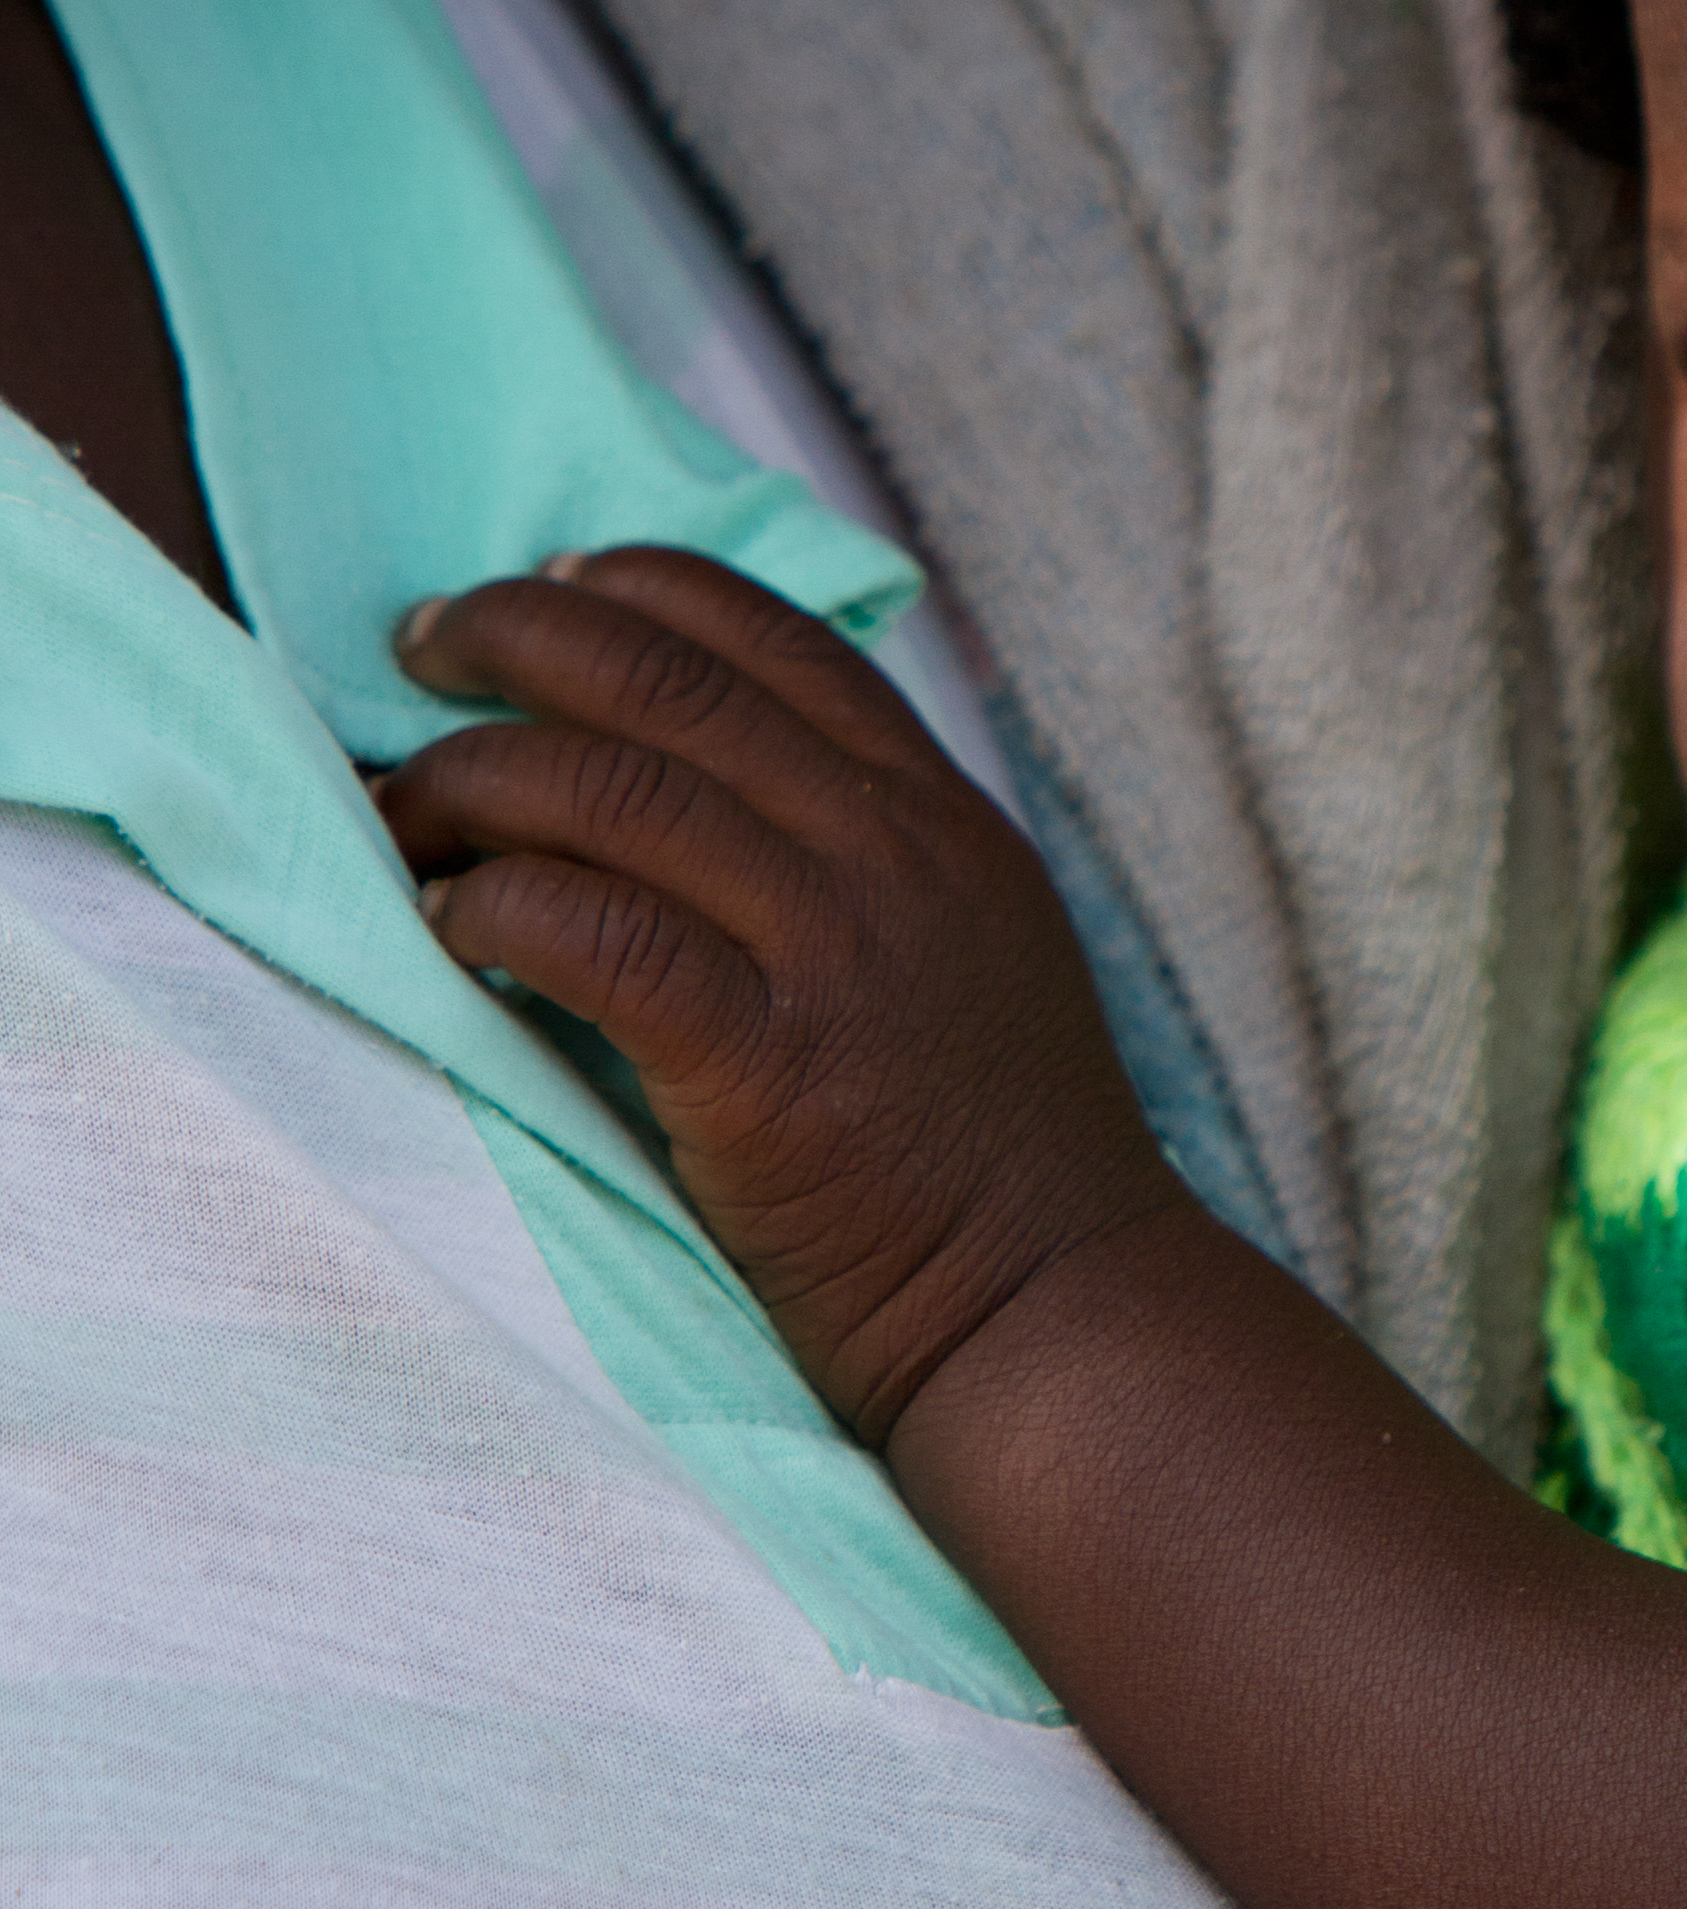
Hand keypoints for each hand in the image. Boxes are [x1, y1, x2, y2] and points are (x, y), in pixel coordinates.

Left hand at [382, 549, 1172, 1441]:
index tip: (542, 589)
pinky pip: (594, 934)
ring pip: (612, 789)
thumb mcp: (974, 955)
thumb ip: (871, 862)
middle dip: (514, 636)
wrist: (1062, 1319)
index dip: (636, 589)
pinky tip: (446, 928)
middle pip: (667, 681)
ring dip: (469, 780)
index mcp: (940, 819)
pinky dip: (495, 909)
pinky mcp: (768, 1066)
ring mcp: (835, 954)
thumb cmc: (996, 1167)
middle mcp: (891, 856)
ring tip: (402, 813)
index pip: (774, 638)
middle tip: (416, 652)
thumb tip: (702, 800)